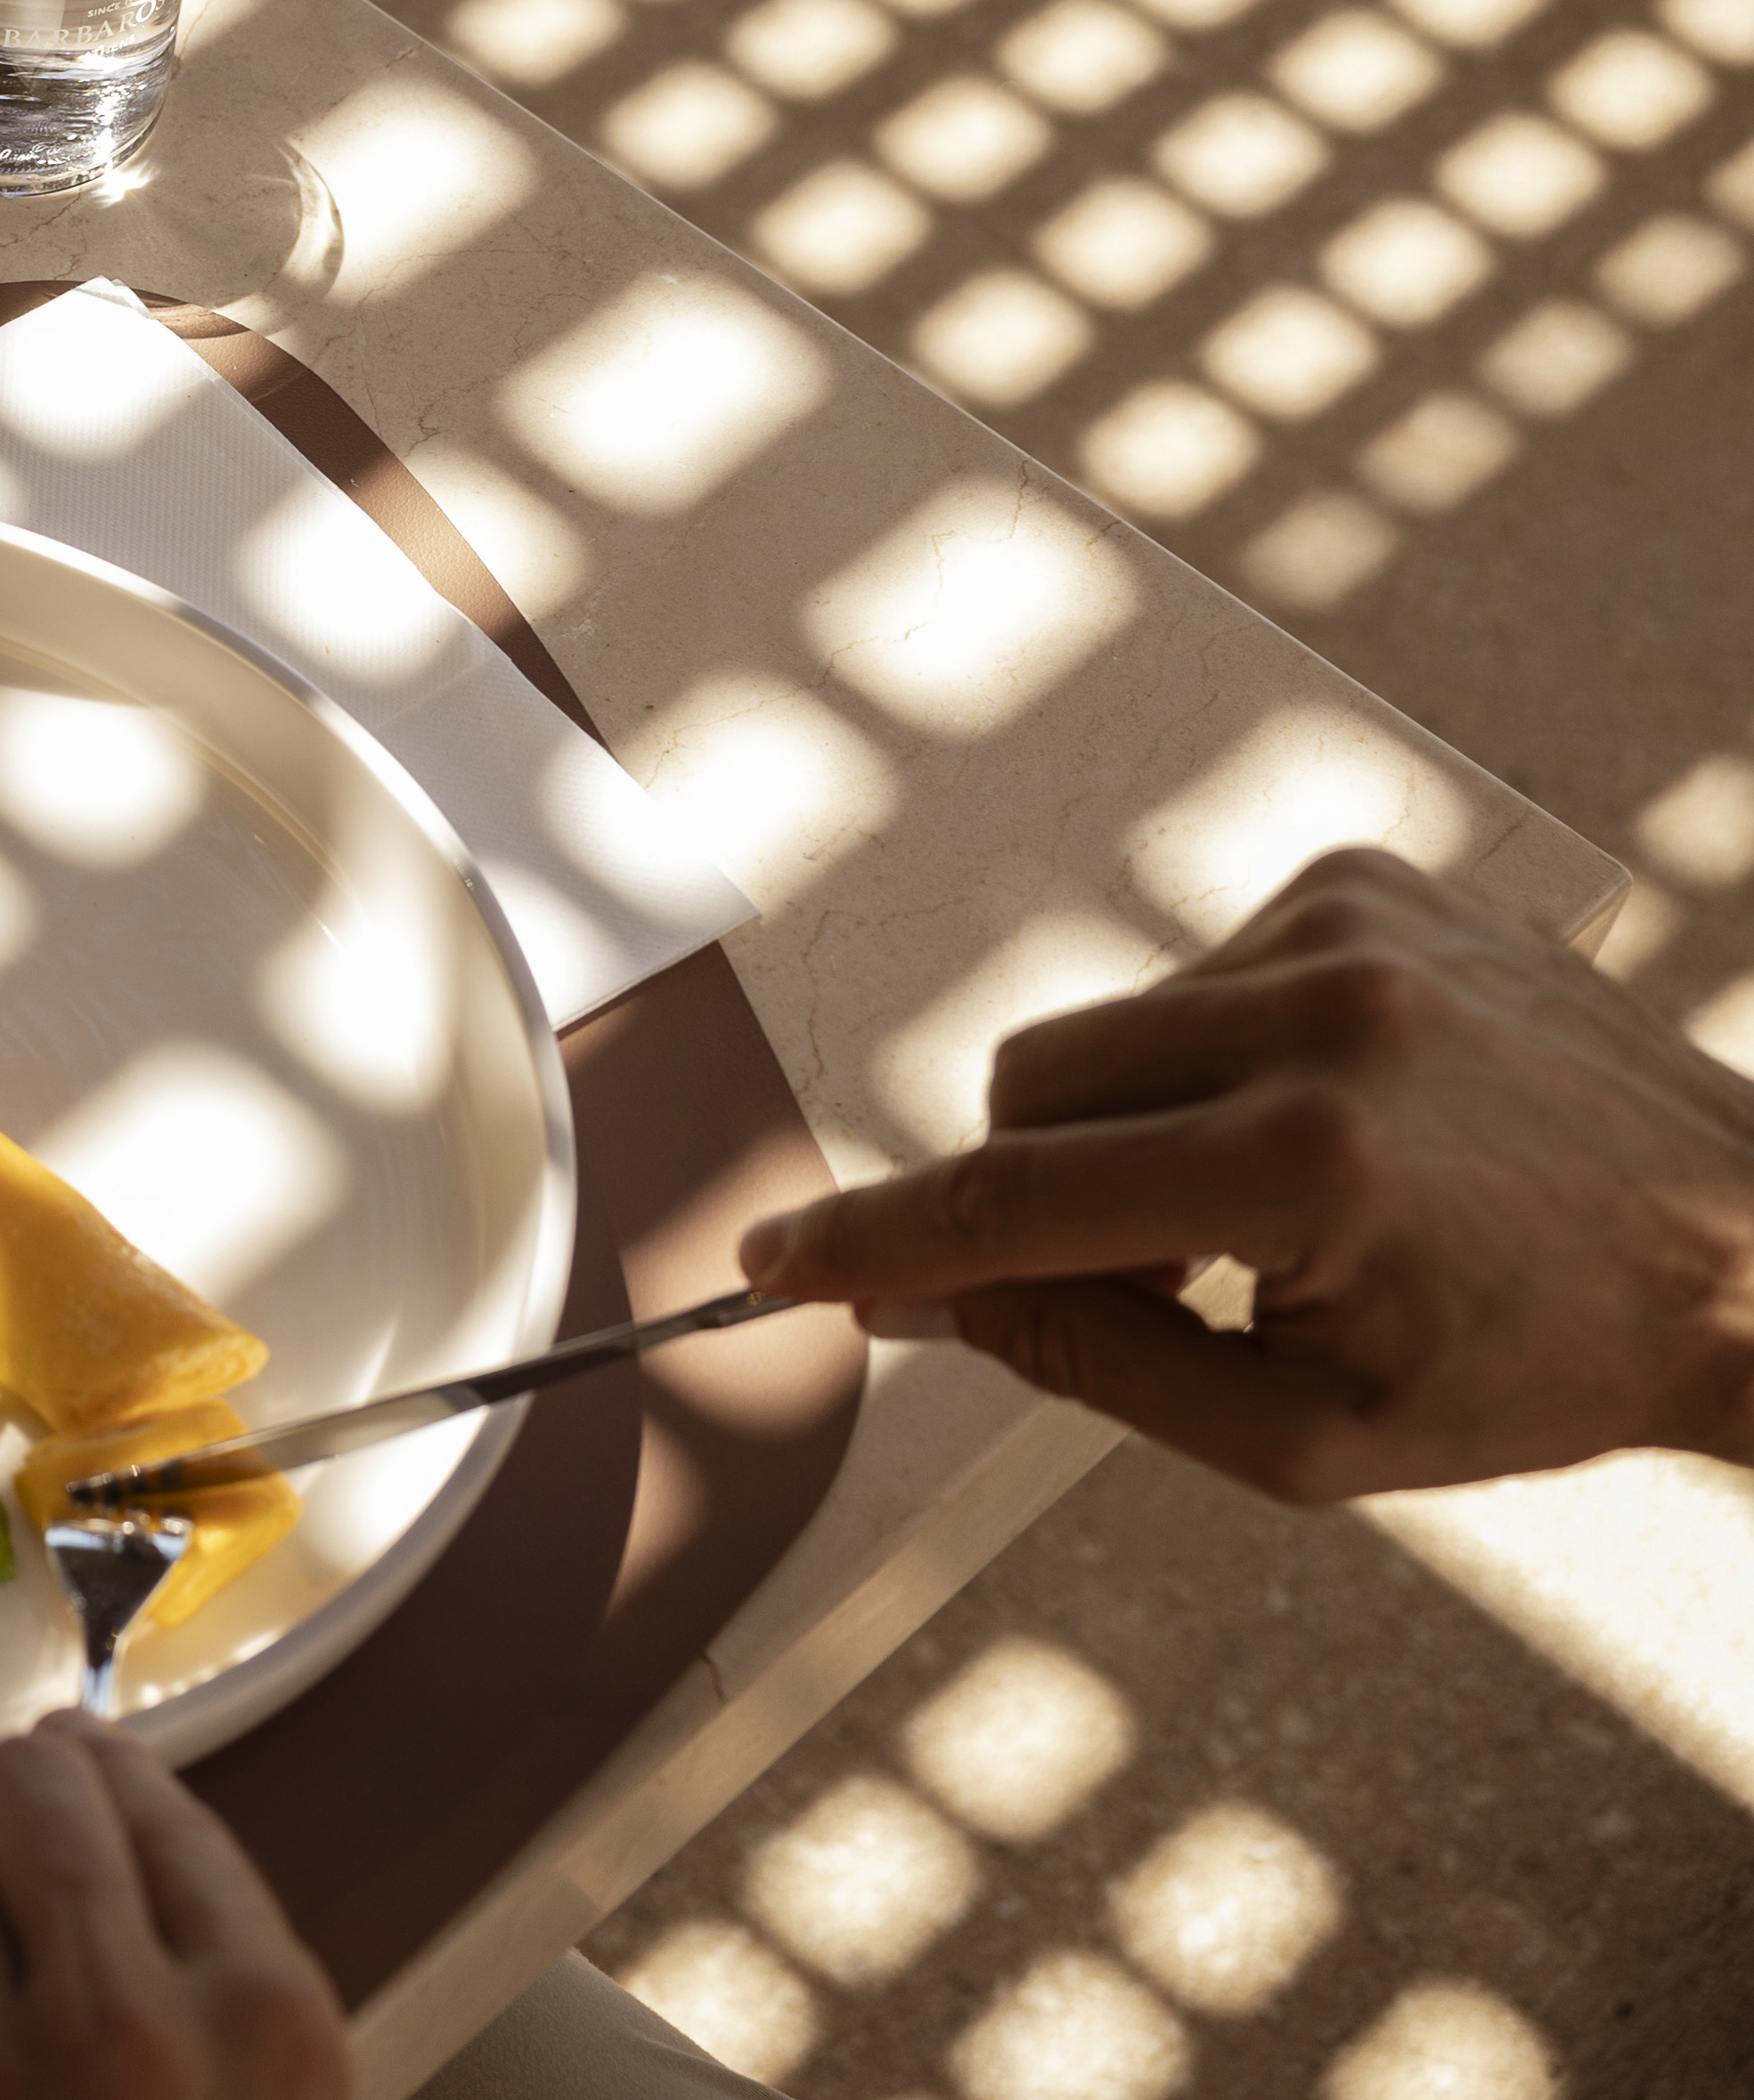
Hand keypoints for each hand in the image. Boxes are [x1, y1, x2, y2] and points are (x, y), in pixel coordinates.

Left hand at [0, 1714, 343, 2099]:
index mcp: (266, 2023)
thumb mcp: (264, 2088)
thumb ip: (208, 1937)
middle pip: (27, 1782)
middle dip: (4, 1829)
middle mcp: (127, 2029)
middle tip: (11, 1925)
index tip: (81, 1818)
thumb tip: (82, 1736)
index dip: (101, 1798)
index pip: (153, 1798)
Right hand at [739, 847, 1753, 1501]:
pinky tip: (1330, 1108)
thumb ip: (1085, 1359)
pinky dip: (1216, 1048)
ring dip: (1136, 1121)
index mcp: (1302, 1169)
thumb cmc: (1542, 1360)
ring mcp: (1344, 926)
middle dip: (1043, 1192)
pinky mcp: (1368, 877)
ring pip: (1100, 1030)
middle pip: (1027, 1092)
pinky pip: (1190, 966)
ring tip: (1283, 1196)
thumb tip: (920, 1298)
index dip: (872, 1241)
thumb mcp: (1303, 1437)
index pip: (1009, 1201)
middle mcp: (1316, 1016)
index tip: (771, 1261)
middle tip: (1161, 1274)